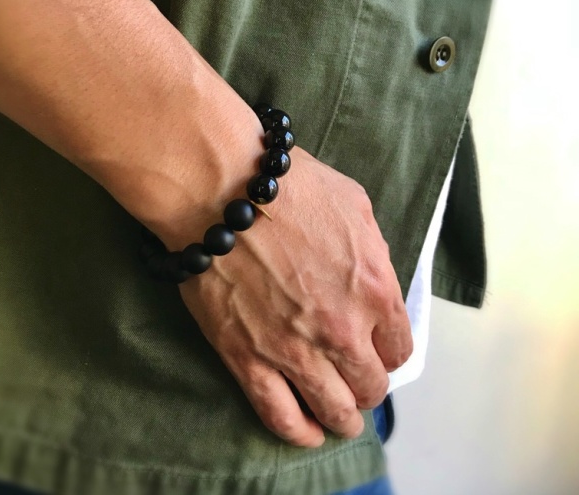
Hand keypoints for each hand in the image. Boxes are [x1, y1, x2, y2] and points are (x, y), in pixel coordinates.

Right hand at [178, 146, 412, 447]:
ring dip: (342, 417)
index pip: (398, 347)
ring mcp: (296, 350)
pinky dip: (299, 431)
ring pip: (333, 409)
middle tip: (356, 378)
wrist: (223, 192)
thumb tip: (370, 274)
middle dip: (367, 384)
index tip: (378, 350)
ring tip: (339, 417)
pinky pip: (280, 414)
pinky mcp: (250, 359)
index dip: (388, 352)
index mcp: (375, 289)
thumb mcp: (354, 204)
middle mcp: (343, 329)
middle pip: (370, 384)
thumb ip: (373, 249)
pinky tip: (308, 433)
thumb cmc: (288, 188)